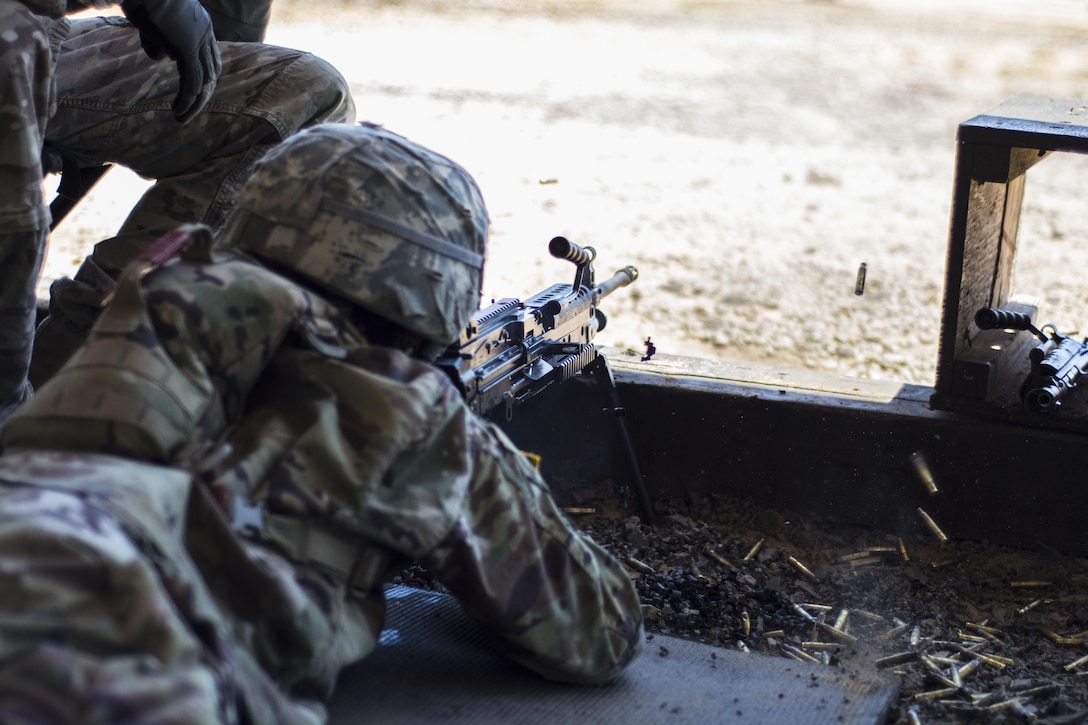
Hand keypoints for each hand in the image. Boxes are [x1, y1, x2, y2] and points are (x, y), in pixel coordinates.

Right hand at [121, 0, 222, 123]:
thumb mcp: (150, 21)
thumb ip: (159, 40)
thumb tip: (162, 57)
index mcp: (201, 25)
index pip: (210, 58)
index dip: (203, 77)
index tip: (193, 93)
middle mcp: (205, 34)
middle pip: (211, 73)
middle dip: (202, 96)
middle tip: (189, 112)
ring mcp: (198, 42)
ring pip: (204, 82)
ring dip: (193, 104)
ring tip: (180, 119)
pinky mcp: (187, 49)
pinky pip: (192, 82)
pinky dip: (186, 100)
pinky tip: (178, 111)